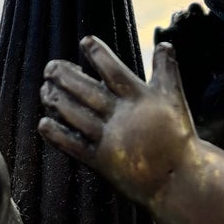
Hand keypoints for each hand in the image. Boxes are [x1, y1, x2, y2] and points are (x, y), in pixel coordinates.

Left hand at [40, 37, 197, 207]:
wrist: (179, 181)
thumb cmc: (178, 137)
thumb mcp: (174, 99)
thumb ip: (166, 71)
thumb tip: (165, 44)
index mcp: (140, 99)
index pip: (114, 70)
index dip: (98, 54)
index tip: (85, 41)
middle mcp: (122, 117)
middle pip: (87, 91)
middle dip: (65, 76)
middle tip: (50, 67)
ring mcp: (110, 140)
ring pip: (75, 115)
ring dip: (57, 100)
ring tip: (45, 89)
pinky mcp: (102, 162)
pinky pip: (73, 145)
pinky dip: (56, 134)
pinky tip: (43, 124)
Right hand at [153, 3, 223, 143]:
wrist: (212, 120)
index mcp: (220, 42)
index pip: (217, 21)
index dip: (215, 14)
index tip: (213, 11)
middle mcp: (201, 43)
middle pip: (195, 21)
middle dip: (193, 14)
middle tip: (192, 10)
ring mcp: (184, 51)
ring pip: (178, 30)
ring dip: (176, 23)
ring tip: (176, 19)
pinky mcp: (169, 61)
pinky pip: (163, 46)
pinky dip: (161, 37)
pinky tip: (161, 31)